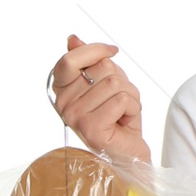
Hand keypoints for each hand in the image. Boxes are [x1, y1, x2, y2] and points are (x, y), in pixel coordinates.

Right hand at [46, 34, 150, 163]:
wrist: (128, 156)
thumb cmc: (117, 121)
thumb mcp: (104, 84)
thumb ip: (89, 62)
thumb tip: (72, 39)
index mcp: (62, 91)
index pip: (70, 59)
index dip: (95, 50)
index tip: (113, 52)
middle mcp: (63, 104)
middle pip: (101, 68)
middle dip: (122, 80)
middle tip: (120, 102)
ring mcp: (75, 116)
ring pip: (114, 83)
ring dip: (131, 96)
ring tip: (124, 113)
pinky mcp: (91, 127)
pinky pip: (122, 99)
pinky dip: (133, 108)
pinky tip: (125, 122)